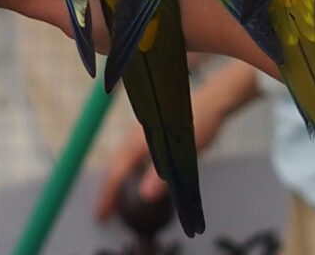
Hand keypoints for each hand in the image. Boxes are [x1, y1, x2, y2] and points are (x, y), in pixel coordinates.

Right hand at [94, 59, 260, 220]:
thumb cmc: (200, 126)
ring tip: (115, 199)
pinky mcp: (148, 129)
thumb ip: (161, 176)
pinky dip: (125, 168)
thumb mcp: (182, 155)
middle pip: (114, 165)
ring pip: (120, 158)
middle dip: (108, 190)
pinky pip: (128, 152)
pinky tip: (133, 177)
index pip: (117, 172)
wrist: (212, 100)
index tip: (101, 215)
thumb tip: (145, 197)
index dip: (108, 195)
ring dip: (116, 179)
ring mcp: (141, 130)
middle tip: (103, 213)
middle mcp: (135, 134)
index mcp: (140, 141)